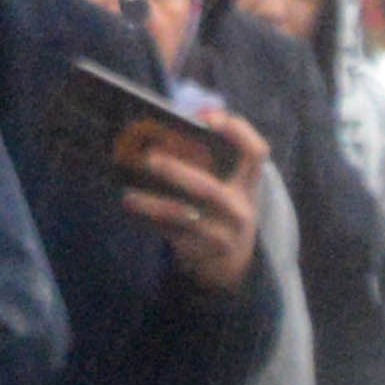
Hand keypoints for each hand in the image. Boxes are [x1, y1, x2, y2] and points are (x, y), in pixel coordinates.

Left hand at [114, 104, 264, 289]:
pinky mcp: (201, 251)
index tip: (209, 119)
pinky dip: (149, 220)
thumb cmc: (218, 212)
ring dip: (153, 204)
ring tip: (128, 195)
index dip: (238, 133)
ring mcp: (223, 234)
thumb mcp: (226, 189)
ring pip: (184, 217)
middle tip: (149, 158)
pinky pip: (171, 234)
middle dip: (177, 172)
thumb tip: (169, 129)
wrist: (230, 265)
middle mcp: (240, 209)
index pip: (256, 153)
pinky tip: (133, 207)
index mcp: (247, 185)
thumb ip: (206, 160)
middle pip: (209, 190)